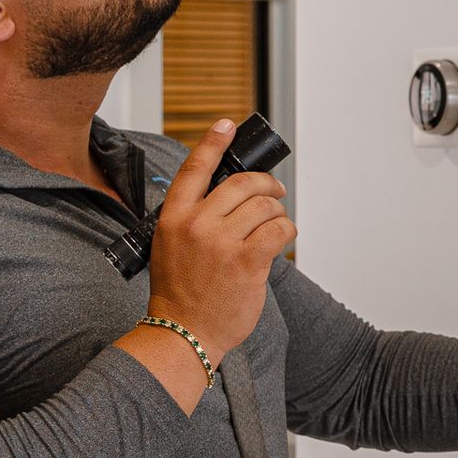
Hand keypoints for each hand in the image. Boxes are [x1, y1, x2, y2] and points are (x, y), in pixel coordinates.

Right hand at [145, 118, 296, 366]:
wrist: (183, 333)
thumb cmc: (180, 292)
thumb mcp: (171, 245)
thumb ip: (194, 218)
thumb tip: (232, 197)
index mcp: (173, 217)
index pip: (195, 168)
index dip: (213, 142)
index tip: (228, 124)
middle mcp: (196, 224)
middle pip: (242, 183)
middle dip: (267, 183)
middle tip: (275, 191)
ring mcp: (221, 243)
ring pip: (265, 206)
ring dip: (278, 212)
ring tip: (277, 223)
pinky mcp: (247, 262)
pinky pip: (278, 230)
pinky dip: (287, 230)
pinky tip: (283, 238)